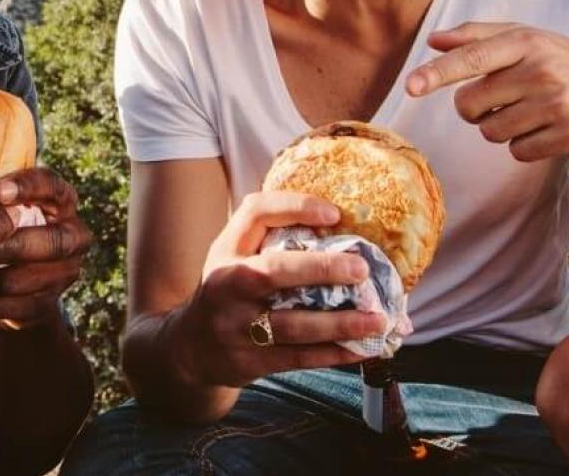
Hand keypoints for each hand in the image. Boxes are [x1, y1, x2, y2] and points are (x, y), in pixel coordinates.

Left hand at [0, 168, 91, 329]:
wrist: (9, 283)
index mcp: (60, 201)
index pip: (52, 186)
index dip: (28, 188)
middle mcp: (73, 234)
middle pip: (54, 240)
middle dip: (14, 245)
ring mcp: (66, 271)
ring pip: (36, 277)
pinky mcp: (50, 303)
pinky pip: (24, 306)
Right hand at [164, 192, 386, 388]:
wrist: (190, 348)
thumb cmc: (229, 292)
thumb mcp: (235, 258)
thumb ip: (272, 241)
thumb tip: (344, 227)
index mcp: (226, 250)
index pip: (255, 213)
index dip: (295, 207)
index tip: (334, 214)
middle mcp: (225, 284)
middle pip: (272, 271)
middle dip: (321, 268)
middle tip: (361, 269)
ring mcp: (235, 326)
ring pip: (292, 324)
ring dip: (340, 323)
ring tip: (378, 319)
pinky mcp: (248, 361)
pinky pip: (298, 358)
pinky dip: (335, 354)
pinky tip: (363, 348)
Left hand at [409, 22, 568, 160]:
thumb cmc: (563, 64)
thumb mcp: (528, 40)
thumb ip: (478, 37)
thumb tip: (433, 40)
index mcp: (527, 42)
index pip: (473, 57)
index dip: (438, 72)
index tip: (411, 86)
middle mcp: (542, 70)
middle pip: (468, 105)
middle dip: (475, 109)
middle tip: (505, 99)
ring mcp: (558, 103)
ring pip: (490, 132)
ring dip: (501, 129)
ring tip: (532, 113)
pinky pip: (517, 152)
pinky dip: (525, 146)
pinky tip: (548, 129)